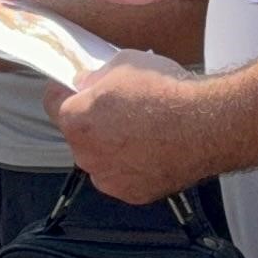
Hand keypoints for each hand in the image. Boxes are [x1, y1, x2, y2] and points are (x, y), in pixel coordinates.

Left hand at [47, 59, 224, 204]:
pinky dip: (135, 166)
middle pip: (79, 134)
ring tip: (144, 131)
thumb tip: (87, 83)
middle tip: (121, 108)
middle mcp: (85, 155)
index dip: (66, 92)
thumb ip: (95, 77)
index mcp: (75, 120)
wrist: (205, 125)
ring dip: (113, 147)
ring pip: (102, 159)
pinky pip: (125, 176)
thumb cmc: (166, 93)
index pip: (52, 103)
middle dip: (93, 122)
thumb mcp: (123, 64)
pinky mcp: (133, 194)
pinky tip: (155, 149)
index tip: (77, 89)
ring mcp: (109, 178)